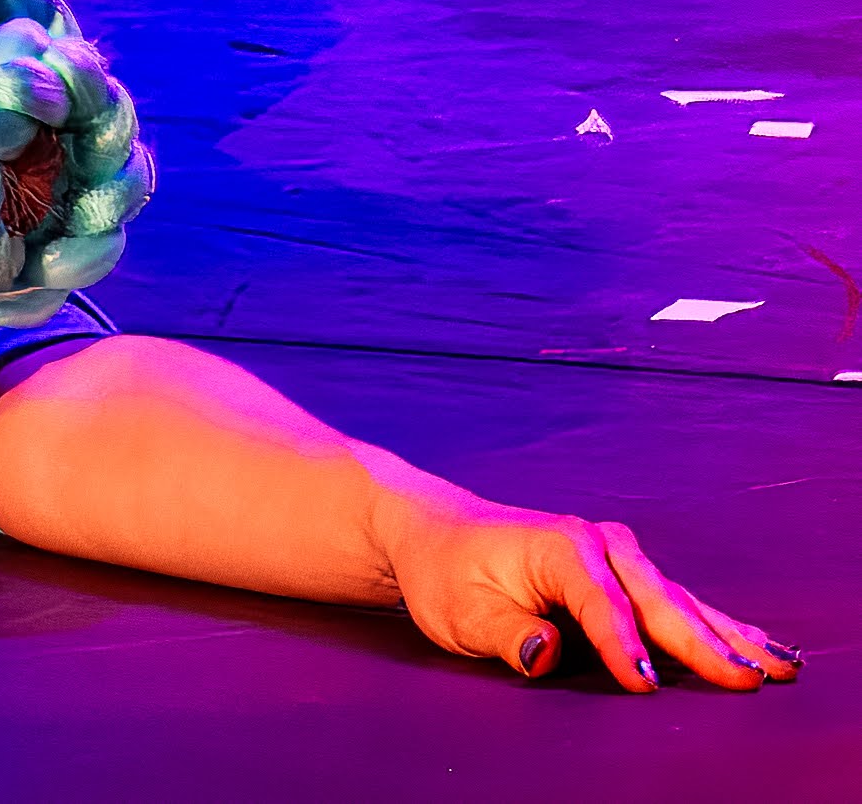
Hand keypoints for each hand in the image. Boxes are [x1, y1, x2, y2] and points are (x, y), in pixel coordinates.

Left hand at [374, 489, 800, 690]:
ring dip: (730, 636)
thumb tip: (547, 655)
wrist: (438, 532)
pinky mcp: (626, 572)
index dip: (623, 648)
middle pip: (659, 602)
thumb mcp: (459, 612)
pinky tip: (758, 645)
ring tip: (780, 666)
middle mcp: (600, 545)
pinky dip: (719, 625)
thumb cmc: (447, 574)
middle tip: (747, 680)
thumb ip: (507, 634)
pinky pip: (679, 602)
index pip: (600, 606)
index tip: (647, 685)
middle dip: (704, 644)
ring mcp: (619, 556)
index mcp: (560, 547)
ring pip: (682, 602)